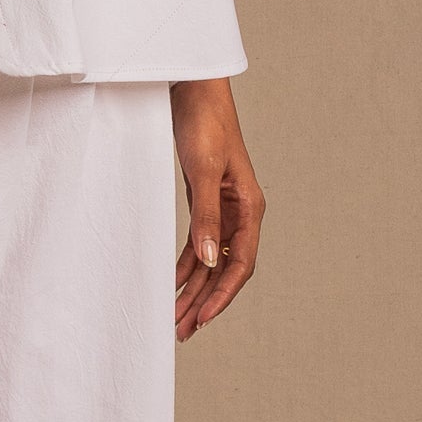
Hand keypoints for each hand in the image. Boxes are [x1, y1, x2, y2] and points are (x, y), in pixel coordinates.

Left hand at [171, 78, 262, 339]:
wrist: (195, 89)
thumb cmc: (204, 123)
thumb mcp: (201, 170)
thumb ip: (205, 217)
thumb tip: (206, 260)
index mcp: (249, 207)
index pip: (239, 264)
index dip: (221, 295)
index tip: (201, 319)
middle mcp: (241, 213)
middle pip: (225, 269)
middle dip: (204, 301)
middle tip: (181, 331)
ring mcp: (223, 208)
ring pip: (210, 260)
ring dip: (193, 289)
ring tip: (174, 317)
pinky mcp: (205, 201)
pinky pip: (199, 243)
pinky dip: (185, 265)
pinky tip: (172, 282)